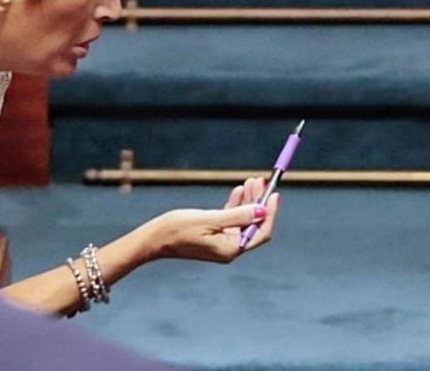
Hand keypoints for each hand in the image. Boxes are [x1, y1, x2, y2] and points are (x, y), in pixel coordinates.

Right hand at [139, 177, 280, 263]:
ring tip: (252, 181)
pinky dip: (236, 205)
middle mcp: (229, 248)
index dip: (270, 213)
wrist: (153, 239)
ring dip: (248, 201)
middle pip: (253, 224)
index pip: (260, 232)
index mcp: (230, 249)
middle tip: (261, 181)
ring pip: (243, 219)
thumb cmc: (178, 229)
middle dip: (259, 202)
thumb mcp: (210, 219)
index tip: (275, 194)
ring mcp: (221, 242)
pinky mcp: (213, 235)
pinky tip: (239, 191)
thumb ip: (238, 215)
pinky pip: (231, 219)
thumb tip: (262, 210)